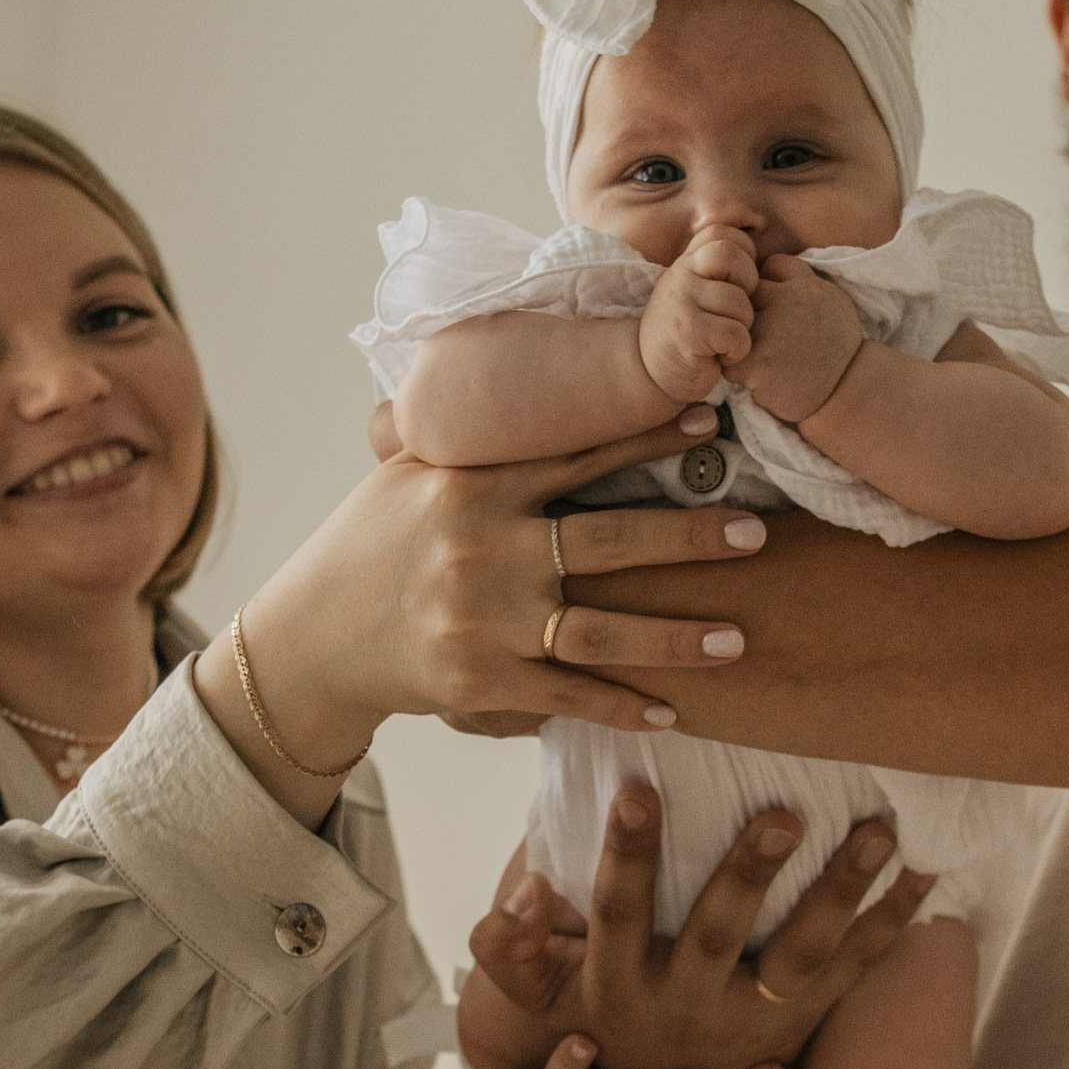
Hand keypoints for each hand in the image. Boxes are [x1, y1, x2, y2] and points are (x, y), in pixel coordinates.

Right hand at [202, 417, 775, 822]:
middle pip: (607, 542)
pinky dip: (619, 705)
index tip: (709, 419)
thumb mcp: (404, 474)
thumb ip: (466, 433)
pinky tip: (670, 712)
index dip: (645, 436)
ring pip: (601, 630)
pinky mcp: (481, 681)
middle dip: (688, 537)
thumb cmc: (369, 545)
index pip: (574, 455)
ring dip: (675, 636)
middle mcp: (484, 552)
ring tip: (738, 638)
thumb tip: (499, 356)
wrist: (312, 639)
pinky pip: (566, 694)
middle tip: (756, 533)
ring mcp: (485, 622)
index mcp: (472, 488)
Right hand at [465, 784, 932, 1068]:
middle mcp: (685, 1010)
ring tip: (880, 835)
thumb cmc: (588, 1037)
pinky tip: (929, 879)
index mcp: (618, 989)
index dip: (626, 853)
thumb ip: (517, 953)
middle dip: (749, 875)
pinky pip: (849, 981)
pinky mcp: (796, 1032)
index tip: (638, 788)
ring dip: (842, 895)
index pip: (618, 912)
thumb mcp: (540, 1006)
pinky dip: (889, 931)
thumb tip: (519, 894)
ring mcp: (747, 1027)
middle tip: (781, 812)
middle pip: (719, 936)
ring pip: (800, 961)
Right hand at [637, 225, 757, 402]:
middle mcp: (681, 275)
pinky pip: (734, 332)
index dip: (743, 254)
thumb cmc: (686, 333)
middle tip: (739, 308)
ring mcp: (681, 301)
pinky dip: (738, 349)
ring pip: (738, 300)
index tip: (738, 283)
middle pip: (729, 254)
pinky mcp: (688, 333)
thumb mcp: (696, 291)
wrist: (650, 373)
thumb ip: (716, 270)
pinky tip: (725, 355)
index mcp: (687, 262)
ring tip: (728, 339)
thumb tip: (761, 253)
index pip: (722, 233)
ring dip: (744, 325)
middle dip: (748, 281)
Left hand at [742, 250, 866, 425]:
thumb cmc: (837, 346)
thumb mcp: (831, 298)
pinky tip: (757, 379)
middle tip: (762, 339)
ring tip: (760, 359)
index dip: (766, 289)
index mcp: (802, 284)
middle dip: (744, 315)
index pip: (767, 270)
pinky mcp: (756, 364)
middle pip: (743, 298)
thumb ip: (800, 278)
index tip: (774, 310)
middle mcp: (783, 302)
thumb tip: (766, 269)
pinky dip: (737, 373)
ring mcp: (767, 332)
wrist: (846, 389)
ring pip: (730, 328)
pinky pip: (727, 362)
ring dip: (737, 344)